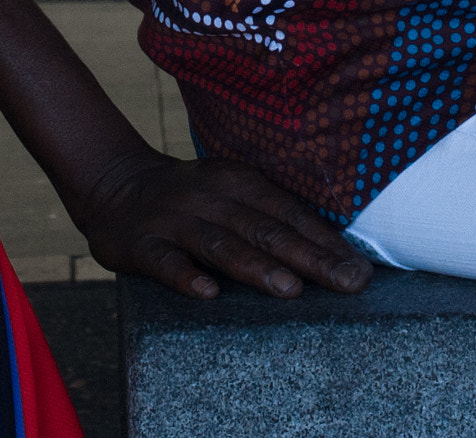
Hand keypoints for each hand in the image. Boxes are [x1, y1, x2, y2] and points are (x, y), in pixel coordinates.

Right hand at [76, 146, 372, 299]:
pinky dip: (187, 276)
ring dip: (256, 266)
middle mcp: (210, 197)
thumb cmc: (192, 199)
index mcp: (238, 182)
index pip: (289, 212)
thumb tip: (336, 250)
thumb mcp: (230, 191)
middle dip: (309, 256)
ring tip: (290, 289)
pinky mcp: (143, 244)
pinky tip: (207, 293)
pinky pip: (166, 262)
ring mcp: (176, 220)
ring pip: (221, 244)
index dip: (326, 240)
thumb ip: (272, 214)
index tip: (361, 269)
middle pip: (264, 229)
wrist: (115, 183)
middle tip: (347, 282)